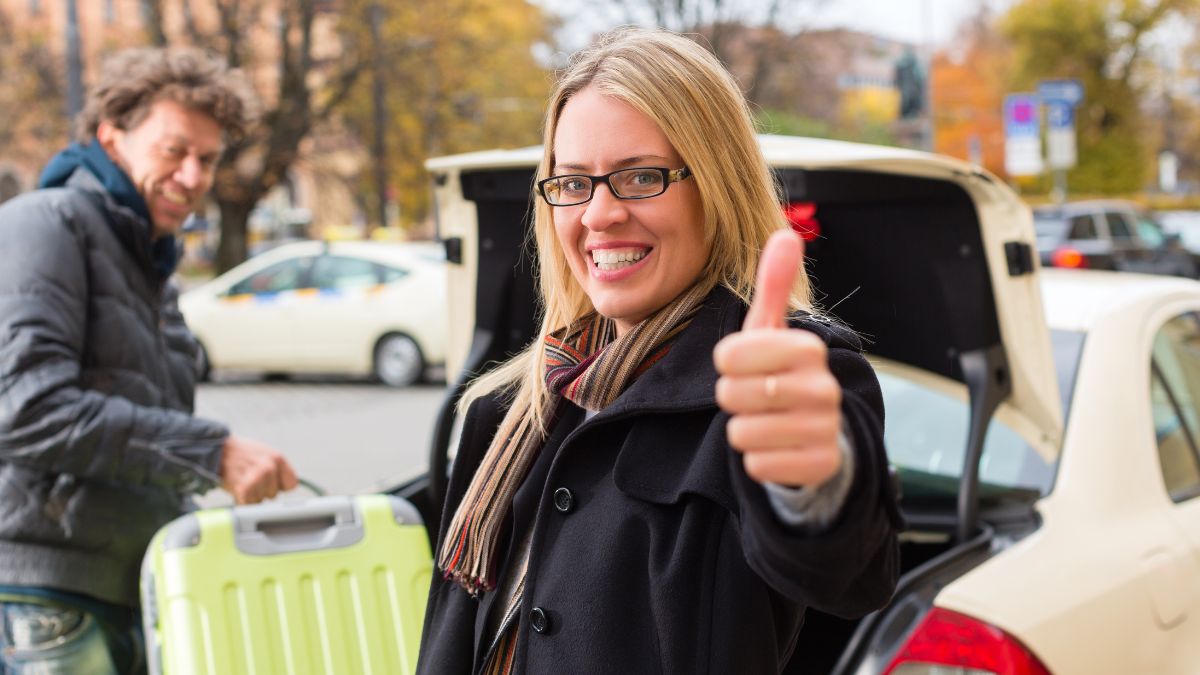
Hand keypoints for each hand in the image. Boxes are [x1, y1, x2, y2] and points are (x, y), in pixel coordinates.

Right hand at [218, 435, 298, 503]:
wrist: (216, 451)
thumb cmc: (240, 453)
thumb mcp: (264, 453)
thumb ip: (277, 468)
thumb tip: (290, 484)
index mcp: (277, 458)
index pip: (292, 484)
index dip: (280, 486)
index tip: (272, 483)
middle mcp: (269, 468)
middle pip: (274, 494)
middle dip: (263, 491)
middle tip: (251, 479)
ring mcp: (257, 478)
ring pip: (260, 500)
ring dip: (251, 496)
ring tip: (243, 481)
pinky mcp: (243, 489)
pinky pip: (247, 504)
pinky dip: (241, 500)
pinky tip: (236, 488)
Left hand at [713, 230, 842, 487]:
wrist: (818, 437)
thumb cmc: (782, 376)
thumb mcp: (774, 332)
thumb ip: (774, 286)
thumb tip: (786, 234)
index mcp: (807, 348)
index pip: (728, 356)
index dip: (725, 365)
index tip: (743, 367)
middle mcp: (822, 387)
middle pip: (730, 396)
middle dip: (732, 400)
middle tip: (754, 398)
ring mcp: (824, 428)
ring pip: (741, 433)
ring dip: (743, 431)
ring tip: (766, 423)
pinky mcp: (819, 466)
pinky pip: (756, 465)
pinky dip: (756, 462)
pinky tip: (776, 450)